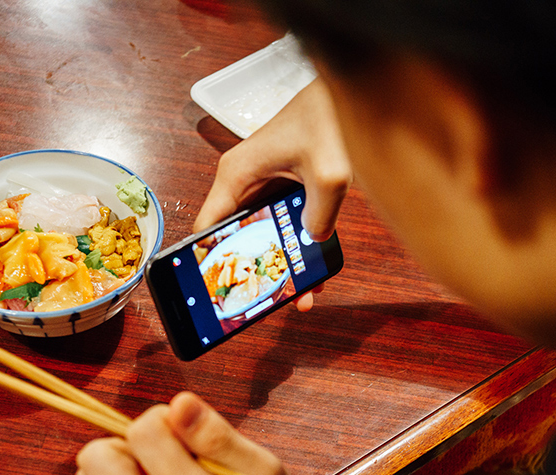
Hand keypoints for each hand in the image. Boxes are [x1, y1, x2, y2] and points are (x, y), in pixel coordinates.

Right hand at [195, 78, 351, 311]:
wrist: (350, 91)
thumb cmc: (329, 118)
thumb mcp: (329, 173)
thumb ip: (320, 213)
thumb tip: (314, 242)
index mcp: (237, 175)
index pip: (206, 227)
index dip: (206, 261)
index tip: (215, 292)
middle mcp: (245, 182)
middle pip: (235, 237)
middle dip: (252, 271)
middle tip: (268, 302)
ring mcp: (265, 186)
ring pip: (262, 235)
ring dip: (280, 264)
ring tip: (299, 295)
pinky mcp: (285, 188)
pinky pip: (283, 224)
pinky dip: (296, 247)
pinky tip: (315, 269)